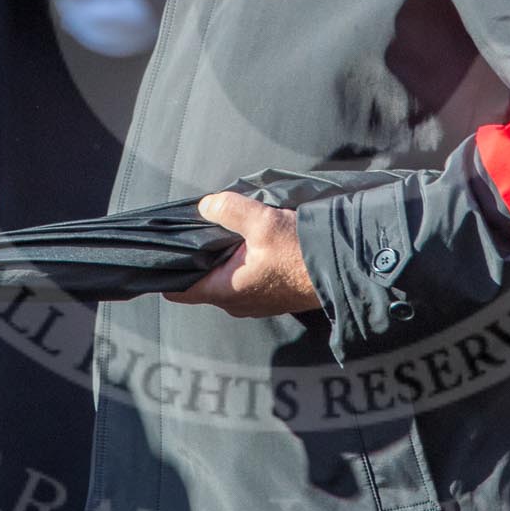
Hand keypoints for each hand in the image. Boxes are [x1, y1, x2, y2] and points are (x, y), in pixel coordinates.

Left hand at [168, 192, 320, 317]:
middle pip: (202, 280)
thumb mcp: (261, 221)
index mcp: (224, 290)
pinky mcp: (272, 298)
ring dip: (228, 259)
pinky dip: (246, 264)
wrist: (341, 270)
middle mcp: (235, 304)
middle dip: (202, 256)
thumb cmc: (300, 253)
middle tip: (209, 228)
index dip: (168, 271)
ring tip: (236, 233)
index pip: (178, 290)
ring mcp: (255, 304)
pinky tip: (257, 243)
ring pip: (226, 280)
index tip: (168, 250)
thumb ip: (229, 210)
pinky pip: (247, 281)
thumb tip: (206, 205)